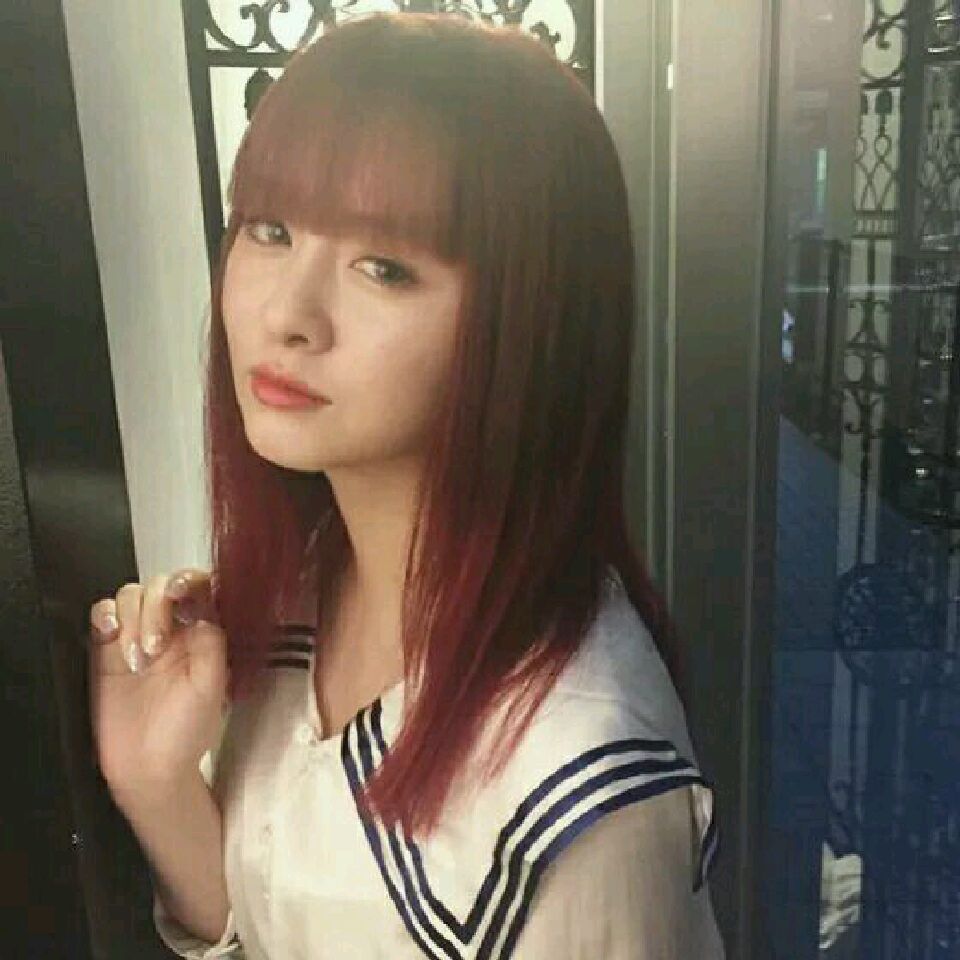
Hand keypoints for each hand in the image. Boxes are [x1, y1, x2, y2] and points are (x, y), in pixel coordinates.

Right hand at [87, 570, 228, 794]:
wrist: (147, 769)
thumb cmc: (186, 732)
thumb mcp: (212, 686)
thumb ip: (211, 642)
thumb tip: (204, 606)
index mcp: (201, 633)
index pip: (198, 588)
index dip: (189, 579)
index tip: (181, 590)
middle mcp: (171, 629)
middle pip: (160, 586)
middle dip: (156, 608)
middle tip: (154, 649)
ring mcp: (136, 636)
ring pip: (131, 595)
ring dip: (132, 618)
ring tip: (136, 661)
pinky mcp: (105, 649)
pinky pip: (102, 614)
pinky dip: (104, 615)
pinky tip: (109, 634)